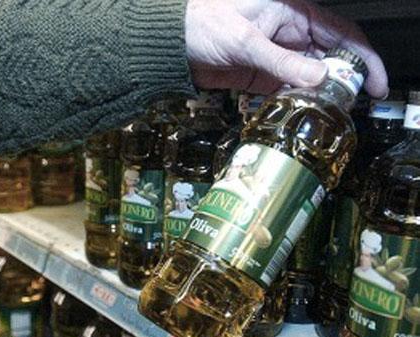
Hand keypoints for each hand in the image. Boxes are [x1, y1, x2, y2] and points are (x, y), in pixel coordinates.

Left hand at [186, 0, 387, 97]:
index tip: (375, 82)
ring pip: (311, 75)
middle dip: (345, 80)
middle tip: (353, 105)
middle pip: (330, 57)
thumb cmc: (202, 25)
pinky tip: (304, 112)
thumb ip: (280, 61)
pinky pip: (289, 88)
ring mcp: (277, 56)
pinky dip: (298, 100)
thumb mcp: (245, 41)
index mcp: (292, 13)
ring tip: (331, 113)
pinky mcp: (262, 76)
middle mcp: (289, 34)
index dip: (363, 57)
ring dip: (322, 94)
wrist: (171, 46)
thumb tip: (318, 77)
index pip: (341, 33)